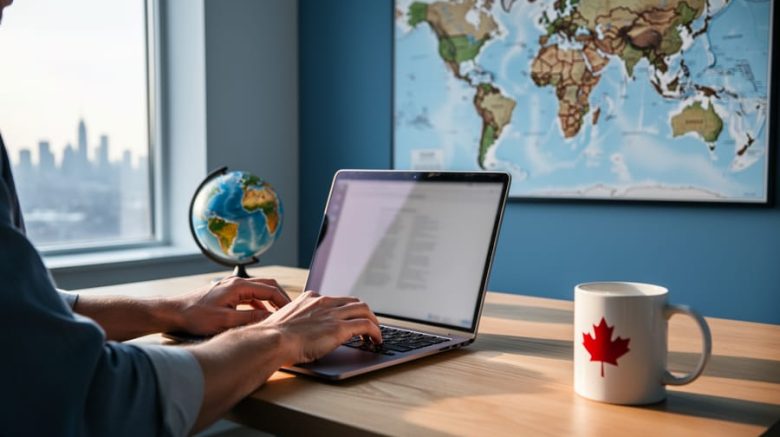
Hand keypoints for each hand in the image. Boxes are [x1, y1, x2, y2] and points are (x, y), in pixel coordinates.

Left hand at [171, 276, 291, 335]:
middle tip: (290, 311)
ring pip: (257, 290)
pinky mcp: (225, 293)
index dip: (284, 301)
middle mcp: (236, 282)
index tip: (292, 312)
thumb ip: (251, 319)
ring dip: (269, 301)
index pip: (270, 290)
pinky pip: (248, 296)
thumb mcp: (226, 321)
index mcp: (238, 286)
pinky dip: (258, 304)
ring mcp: (230, 287)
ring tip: (278, 315)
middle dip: (280, 298)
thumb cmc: (195, 316)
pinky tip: (259, 315)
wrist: (173, 313)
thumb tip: (271, 320)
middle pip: (267, 285)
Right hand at [260, 291, 381, 363]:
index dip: (346, 309)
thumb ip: (296, 322)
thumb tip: (296, 333)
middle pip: (354, 301)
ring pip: (363, 310)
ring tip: (375, 333)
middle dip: (364, 312)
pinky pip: (366, 325)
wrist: (272, 340)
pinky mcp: (340, 328)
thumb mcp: (285, 322)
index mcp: (310, 299)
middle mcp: (324, 302)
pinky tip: (376, 340)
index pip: (336, 299)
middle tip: (368, 324)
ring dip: (373, 321)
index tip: (349, 317)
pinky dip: (375, 331)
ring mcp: (333, 314)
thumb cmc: (272, 337)